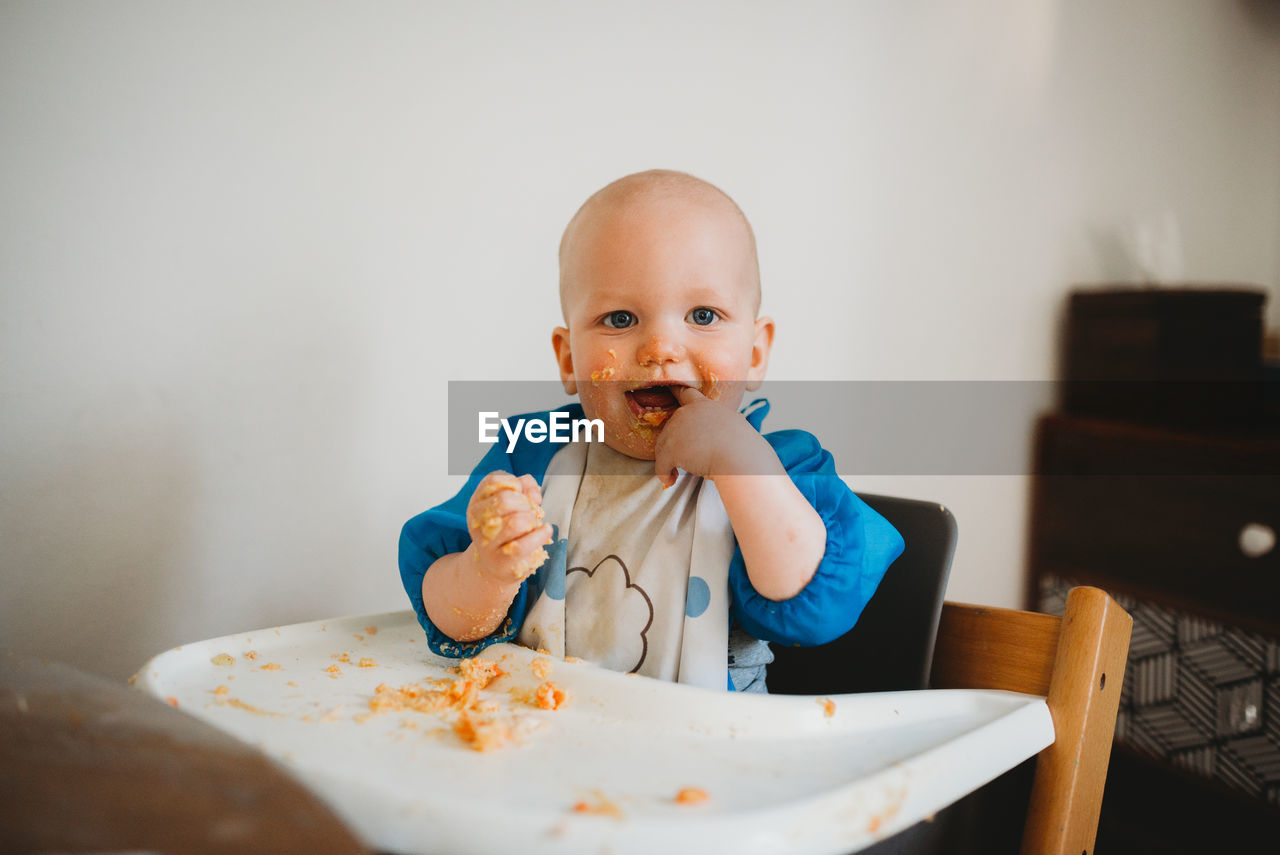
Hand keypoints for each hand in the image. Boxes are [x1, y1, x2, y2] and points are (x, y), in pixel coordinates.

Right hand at [465, 471, 552, 582]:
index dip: (514, 483)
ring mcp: (487, 543)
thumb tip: (534, 493)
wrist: (495, 564)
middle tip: (529, 512)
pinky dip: (541, 535)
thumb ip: (525, 488)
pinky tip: (545, 531)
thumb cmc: (507, 530)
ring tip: (533, 525)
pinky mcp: (500, 561)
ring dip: (532, 520)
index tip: (521, 493)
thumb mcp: (513, 504)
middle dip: (525, 504)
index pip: (493, 481)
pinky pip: (524, 545)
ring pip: (516, 521)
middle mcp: (477, 521)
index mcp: (477, 502)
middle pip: (505, 500)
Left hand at [653, 386, 776, 486]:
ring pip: (663, 446)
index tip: (669, 390)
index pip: (685, 393)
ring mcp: (677, 430)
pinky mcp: (672, 449)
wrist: (740, 458)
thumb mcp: (739, 425)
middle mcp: (687, 413)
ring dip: (668, 461)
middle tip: (686, 459)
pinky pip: (661, 463)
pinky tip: (671, 480)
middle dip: (675, 444)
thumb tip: (737, 419)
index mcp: (704, 406)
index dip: (675, 392)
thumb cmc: (745, 446)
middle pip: (670, 427)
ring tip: (677, 474)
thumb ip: (730, 421)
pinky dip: (664, 473)